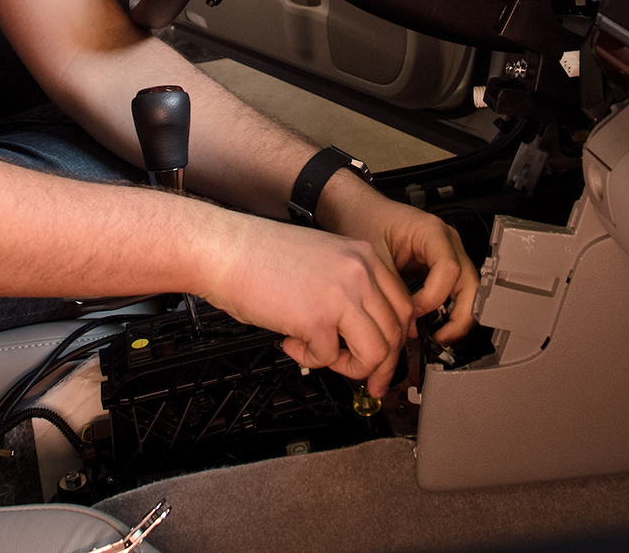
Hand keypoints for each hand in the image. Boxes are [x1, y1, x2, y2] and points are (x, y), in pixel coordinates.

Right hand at [198, 213, 414, 396]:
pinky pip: (328, 358)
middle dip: (381, 365)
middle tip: (366, 379)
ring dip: (350, 366)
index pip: (403, 305)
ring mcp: (341, 296)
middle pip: (395, 332)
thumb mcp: (324, 259)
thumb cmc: (262, 256)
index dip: (396, 339)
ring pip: (375, 352)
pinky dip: (310, 359)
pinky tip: (290, 343)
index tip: (386, 358)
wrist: (226, 250)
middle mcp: (359, 273)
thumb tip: (364, 329)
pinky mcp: (315, 319)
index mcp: (363, 257)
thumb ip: (350, 287)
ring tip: (323, 357)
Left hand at [315, 172, 479, 343]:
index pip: (449, 270)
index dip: (433, 297)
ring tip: (439, 337)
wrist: (359, 211)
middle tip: (440, 338)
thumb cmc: (366, 221)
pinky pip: (455, 292)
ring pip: (468, 291)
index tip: (412, 312)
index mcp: (432, 232)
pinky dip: (449, 312)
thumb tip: (406, 324)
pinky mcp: (441, 266)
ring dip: (458, 317)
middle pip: (470, 284)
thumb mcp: (374, 257)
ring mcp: (448, 254)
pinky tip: (434, 326)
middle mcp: (447, 242)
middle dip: (460, 316)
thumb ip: (392, 290)